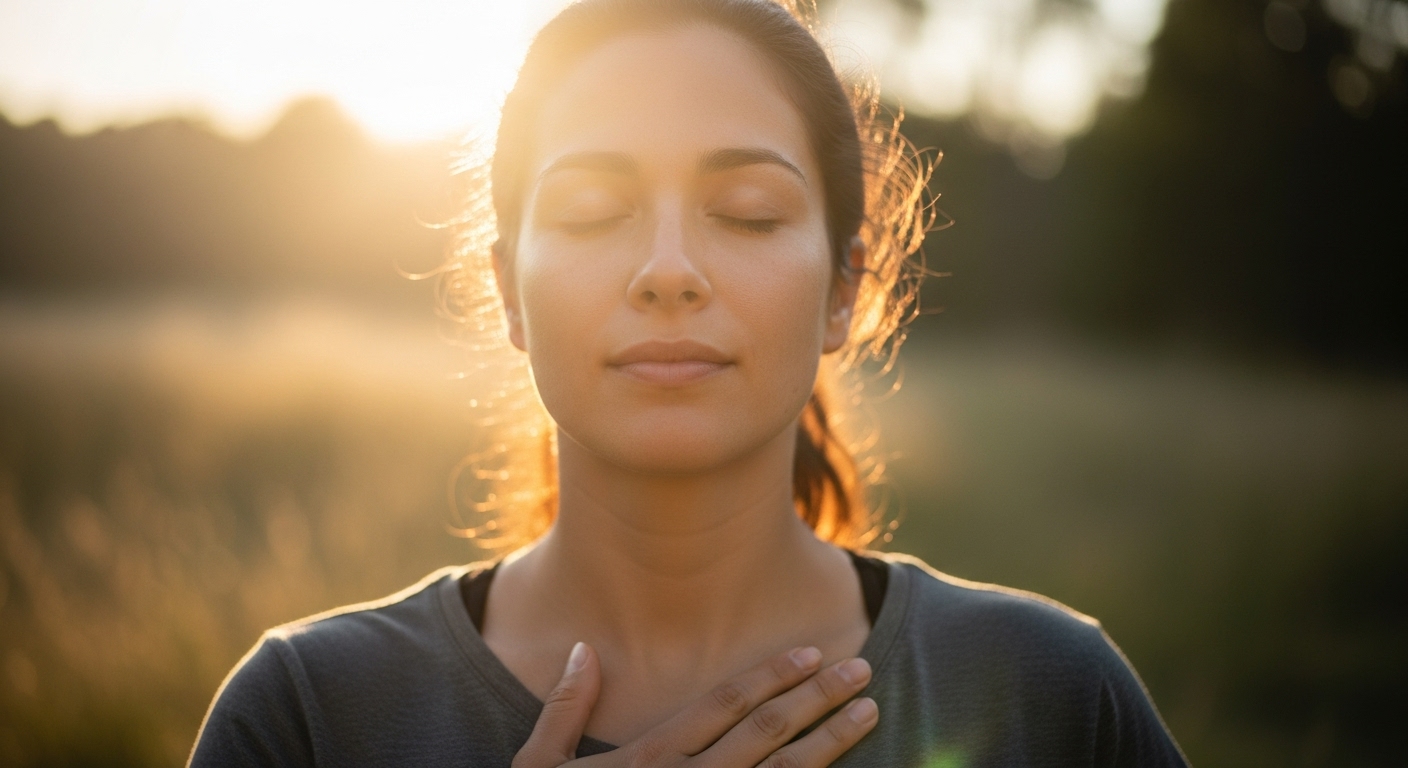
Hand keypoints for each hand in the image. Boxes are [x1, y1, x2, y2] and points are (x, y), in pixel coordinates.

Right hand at [511, 643, 877, 767]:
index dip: (771, 676)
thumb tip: (583, 650)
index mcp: (648, 760)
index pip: (724, 704)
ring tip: (867, 714)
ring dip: (830, 743)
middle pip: (766, 733)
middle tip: (861, 670)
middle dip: (818, 698)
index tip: (811, 653)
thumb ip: (565, 709)